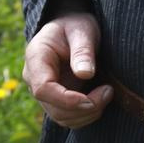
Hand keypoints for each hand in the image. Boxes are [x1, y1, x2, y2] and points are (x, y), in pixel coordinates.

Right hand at [24, 11, 112, 127]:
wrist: (71, 28)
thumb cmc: (75, 25)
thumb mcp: (82, 30)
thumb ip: (82, 51)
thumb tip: (85, 74)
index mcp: (36, 58)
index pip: (43, 89)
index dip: (66, 100)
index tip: (90, 99)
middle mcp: (34, 78)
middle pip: (53, 108)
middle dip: (83, 108)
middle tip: (109, 91)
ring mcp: (44, 92)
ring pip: (61, 117)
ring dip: (87, 114)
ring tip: (107, 93)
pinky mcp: (56, 100)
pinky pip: (68, 118)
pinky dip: (86, 115)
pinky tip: (101, 99)